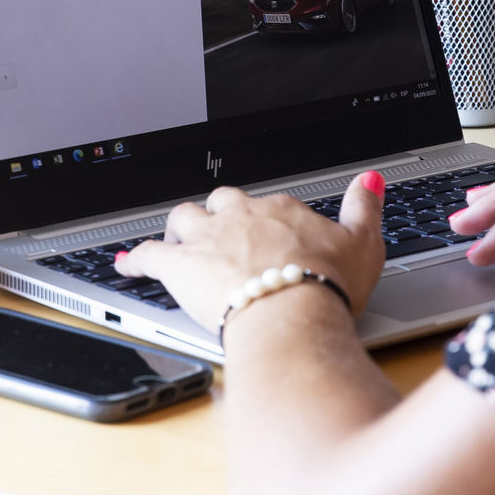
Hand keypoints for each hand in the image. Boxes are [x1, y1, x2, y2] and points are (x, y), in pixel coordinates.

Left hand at [116, 172, 387, 330]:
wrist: (293, 313)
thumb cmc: (328, 286)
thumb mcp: (364, 243)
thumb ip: (363, 208)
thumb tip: (369, 180)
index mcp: (280, 210)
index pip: (266, 205)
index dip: (262, 220)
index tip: (265, 233)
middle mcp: (240, 216)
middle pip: (220, 202)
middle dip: (215, 214)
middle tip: (217, 234)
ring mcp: (207, 238)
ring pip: (183, 218)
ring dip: (178, 228)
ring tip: (175, 241)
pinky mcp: (178, 265)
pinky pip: (148, 254)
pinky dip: (135, 258)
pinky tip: (126, 263)